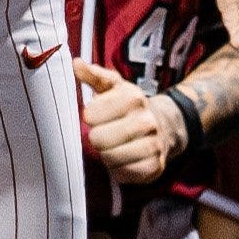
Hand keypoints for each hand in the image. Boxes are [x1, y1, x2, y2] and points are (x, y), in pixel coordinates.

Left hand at [77, 58, 183, 185]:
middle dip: (96, 138)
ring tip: (112, 146)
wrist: (162, 125)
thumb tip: (76, 64)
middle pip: (99, 139)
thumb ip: (93, 75)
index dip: (90, 118)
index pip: (91, 115)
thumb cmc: (127, 106)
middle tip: (103, 134)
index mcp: (133, 97)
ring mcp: (153, 144)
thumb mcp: (112, 86)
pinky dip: (117, 169)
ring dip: (105, 155)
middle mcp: (146, 120)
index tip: (97, 116)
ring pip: (110, 158)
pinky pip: (123, 174)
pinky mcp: (154, 166)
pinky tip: (121, 159)